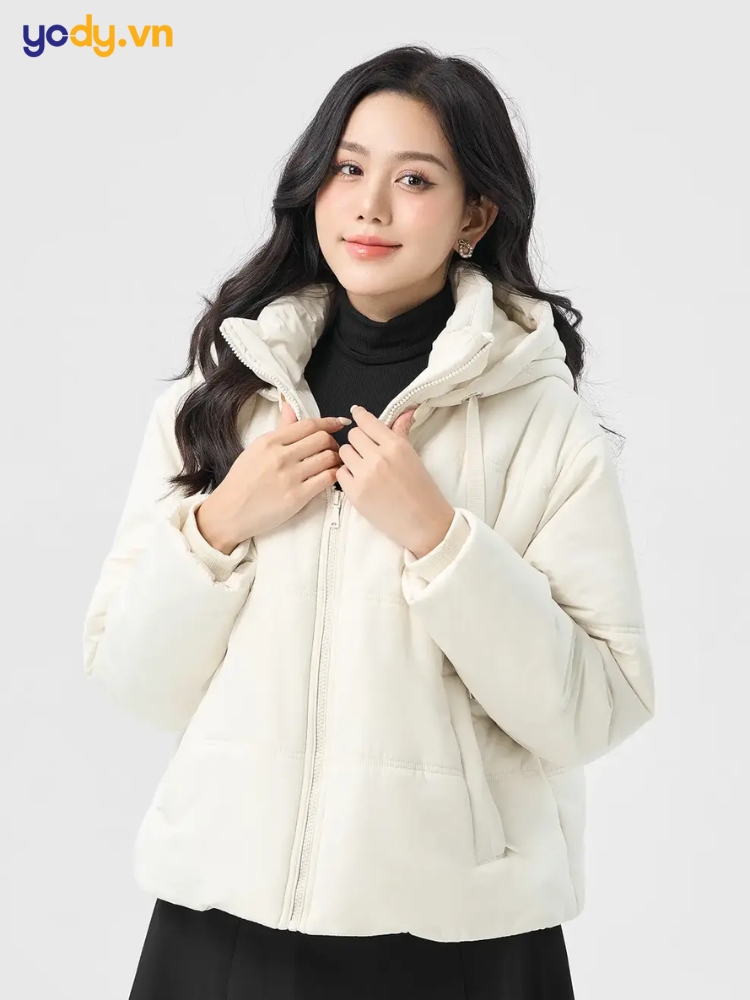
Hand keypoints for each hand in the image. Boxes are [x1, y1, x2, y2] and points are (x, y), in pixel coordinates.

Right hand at [198, 400, 349, 547]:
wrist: (230, 512)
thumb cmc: (242, 481)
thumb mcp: (256, 449)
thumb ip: (279, 430)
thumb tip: (291, 408)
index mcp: (269, 441)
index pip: (308, 425)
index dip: (329, 422)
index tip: (339, 423)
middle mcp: (280, 456)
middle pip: (322, 439)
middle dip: (333, 442)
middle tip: (333, 448)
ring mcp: (290, 477)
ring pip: (328, 458)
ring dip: (336, 458)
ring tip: (334, 462)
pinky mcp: (298, 497)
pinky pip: (327, 479)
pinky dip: (335, 474)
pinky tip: (333, 475)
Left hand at [336, 405, 455, 557]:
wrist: (423, 523)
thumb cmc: (422, 491)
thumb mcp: (413, 457)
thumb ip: (401, 433)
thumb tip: (405, 412)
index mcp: (395, 445)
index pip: (367, 421)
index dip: (360, 416)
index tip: (357, 414)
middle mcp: (378, 457)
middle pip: (353, 435)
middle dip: (359, 441)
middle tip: (368, 451)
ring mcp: (364, 475)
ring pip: (344, 452)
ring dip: (351, 457)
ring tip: (365, 468)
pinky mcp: (354, 492)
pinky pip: (340, 473)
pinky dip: (348, 475)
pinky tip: (361, 481)